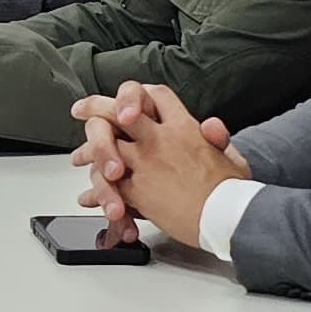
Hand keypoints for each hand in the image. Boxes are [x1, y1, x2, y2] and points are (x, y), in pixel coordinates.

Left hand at [69, 82, 245, 248]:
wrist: (226, 217)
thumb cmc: (232, 190)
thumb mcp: (232, 156)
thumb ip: (217, 138)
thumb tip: (211, 125)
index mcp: (185, 127)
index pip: (155, 95)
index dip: (138, 94)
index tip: (125, 99)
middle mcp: (160, 140)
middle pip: (118, 112)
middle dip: (96, 106)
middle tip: (80, 109)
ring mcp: (146, 164)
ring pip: (106, 145)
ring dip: (90, 150)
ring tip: (78, 157)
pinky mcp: (138, 191)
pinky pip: (109, 185)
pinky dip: (96, 191)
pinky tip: (89, 195)